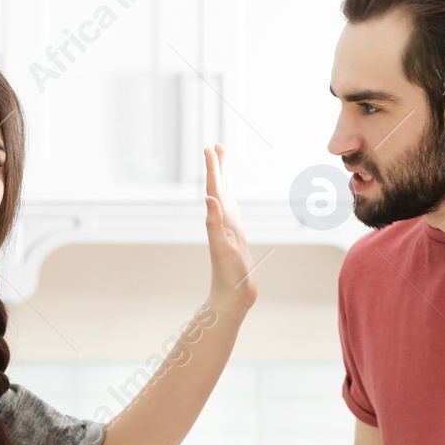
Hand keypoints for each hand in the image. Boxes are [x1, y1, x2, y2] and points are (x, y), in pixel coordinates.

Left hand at [202, 144, 256, 315]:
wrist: (231, 299)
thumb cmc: (229, 278)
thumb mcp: (222, 248)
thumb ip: (214, 223)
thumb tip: (209, 198)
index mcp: (221, 222)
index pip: (216, 189)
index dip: (214, 169)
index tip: (211, 148)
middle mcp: (224, 223)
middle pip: (220, 189)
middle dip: (219, 167)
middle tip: (217, 146)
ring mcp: (229, 230)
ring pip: (226, 198)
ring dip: (224, 180)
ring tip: (223, 163)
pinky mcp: (235, 239)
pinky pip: (232, 213)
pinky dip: (231, 200)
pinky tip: (228, 198)